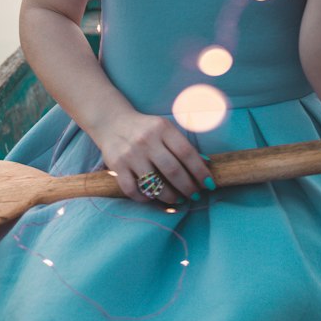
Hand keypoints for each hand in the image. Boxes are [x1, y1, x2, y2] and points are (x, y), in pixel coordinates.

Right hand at [90, 110, 212, 203]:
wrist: (112, 122)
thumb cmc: (146, 129)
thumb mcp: (165, 129)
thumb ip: (182, 145)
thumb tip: (205, 165)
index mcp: (162, 128)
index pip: (186, 153)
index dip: (200, 172)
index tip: (208, 184)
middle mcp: (146, 140)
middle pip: (173, 171)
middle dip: (187, 188)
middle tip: (194, 195)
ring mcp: (130, 154)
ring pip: (154, 184)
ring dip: (169, 196)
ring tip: (177, 199)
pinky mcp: (117, 166)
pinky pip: (133, 190)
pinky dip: (145, 198)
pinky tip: (153, 197)